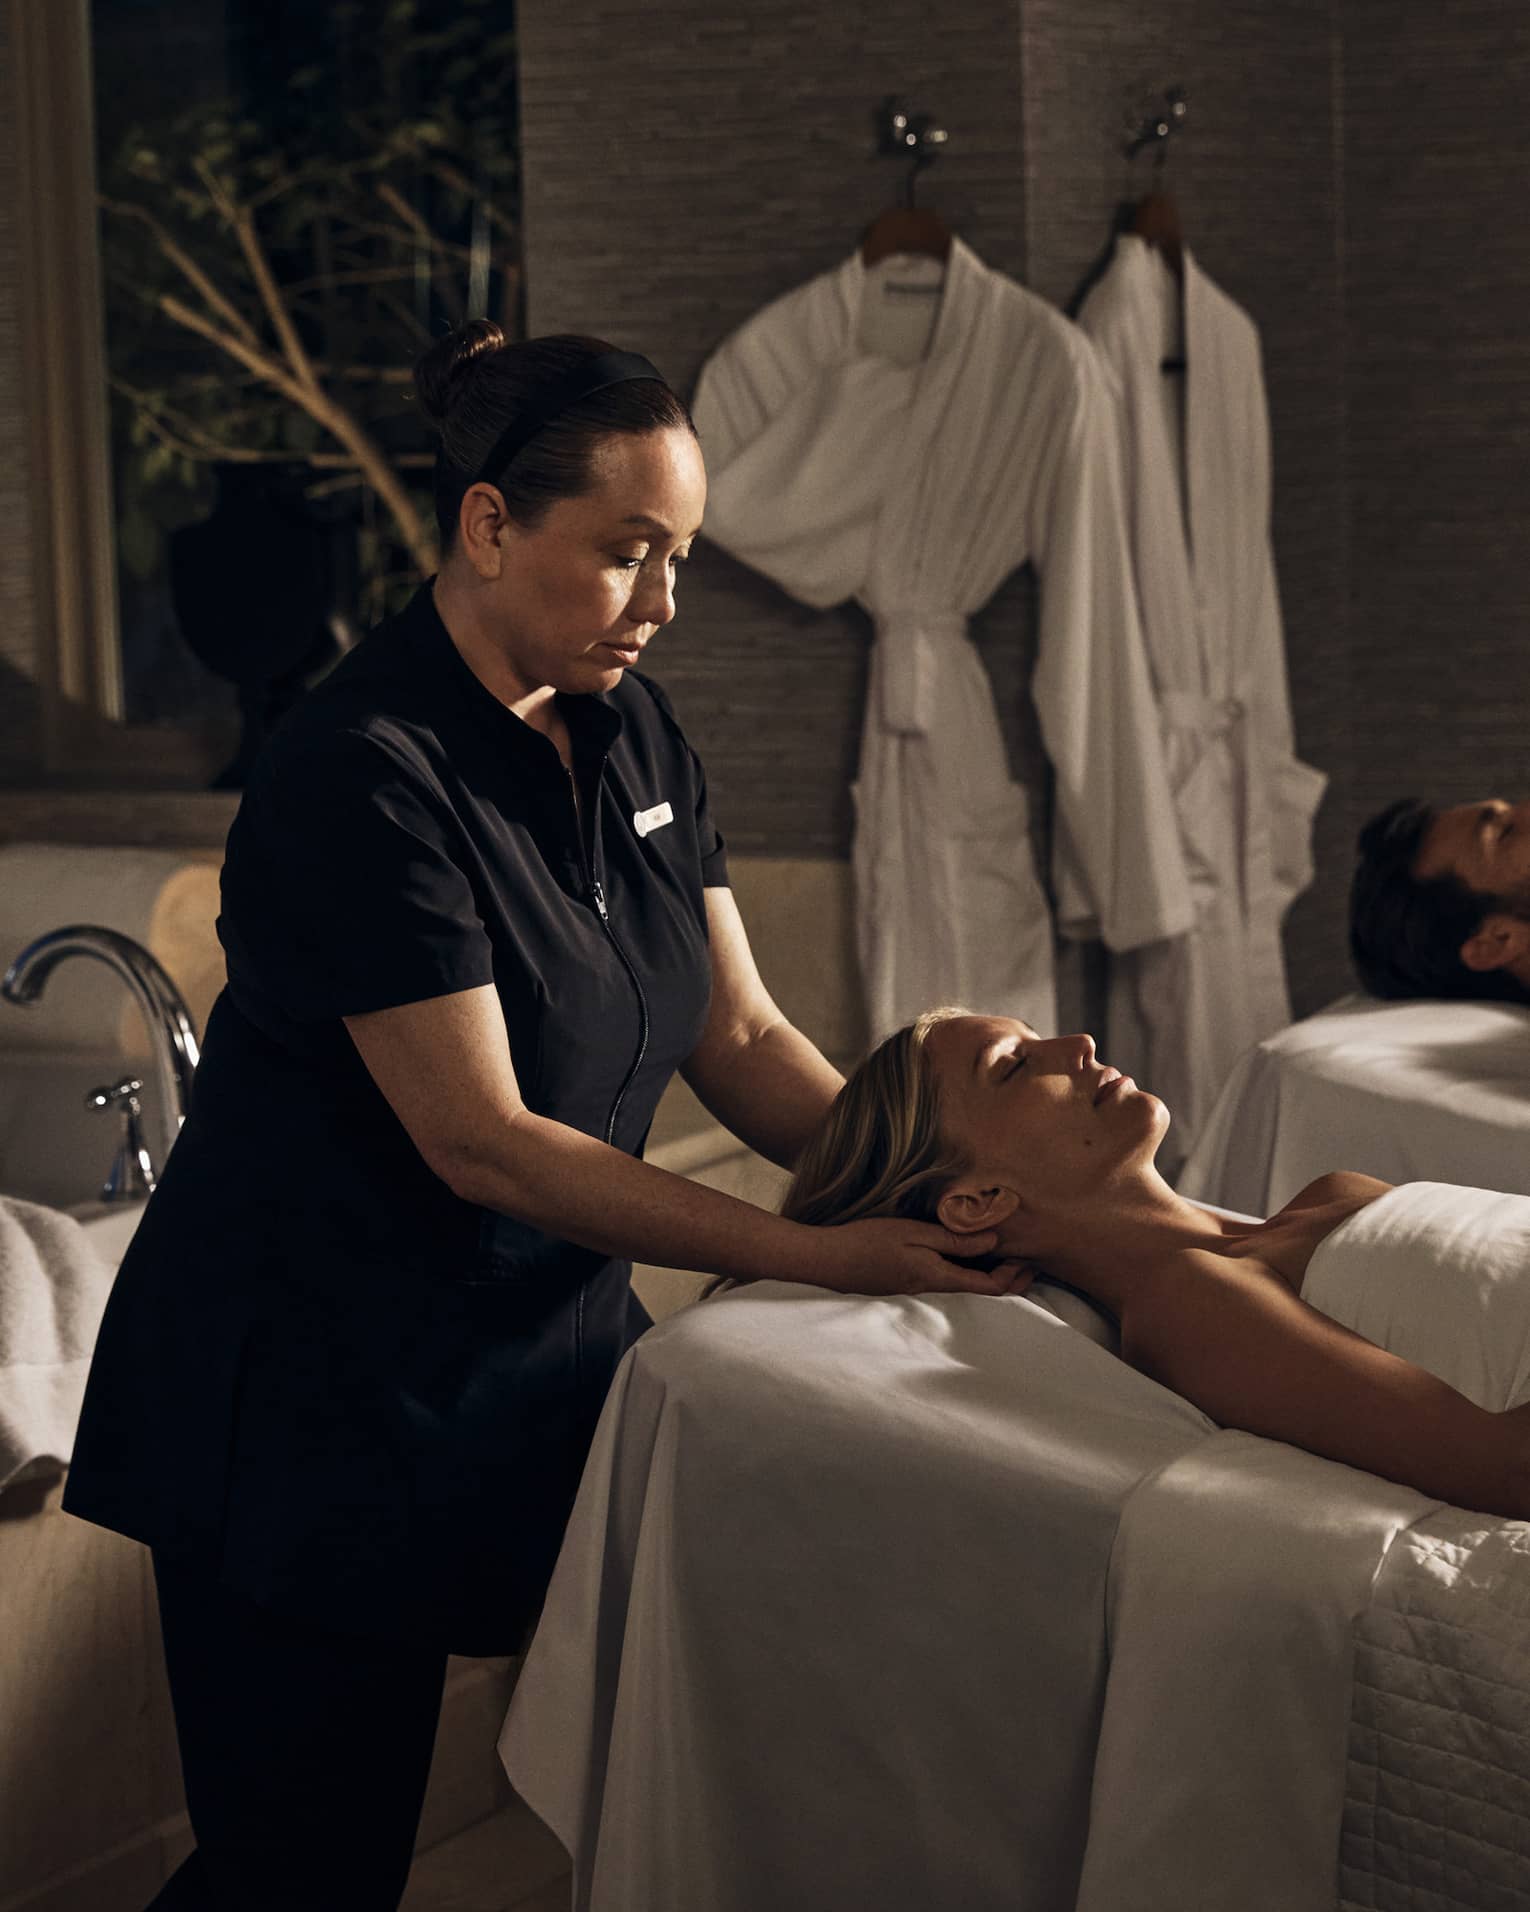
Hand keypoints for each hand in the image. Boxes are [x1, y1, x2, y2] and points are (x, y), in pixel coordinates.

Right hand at [792, 1216, 1036, 1296]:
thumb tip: (994, 1241)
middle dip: (1008, 1278)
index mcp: (937, 1276)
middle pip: (980, 1289)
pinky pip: (944, 1278)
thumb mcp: (913, 1234)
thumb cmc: (867, 1241)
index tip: (1030, 1259)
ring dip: (988, 1273)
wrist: (826, 1260)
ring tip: (1005, 1253)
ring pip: (963, 1284)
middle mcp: (931, 1288)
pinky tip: (965, 1252)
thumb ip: (953, 1240)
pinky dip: (965, 1269)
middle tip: (1030, 1261)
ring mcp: (916, 1287)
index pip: (989, 1286)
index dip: (1015, 1277)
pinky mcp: (903, 1281)